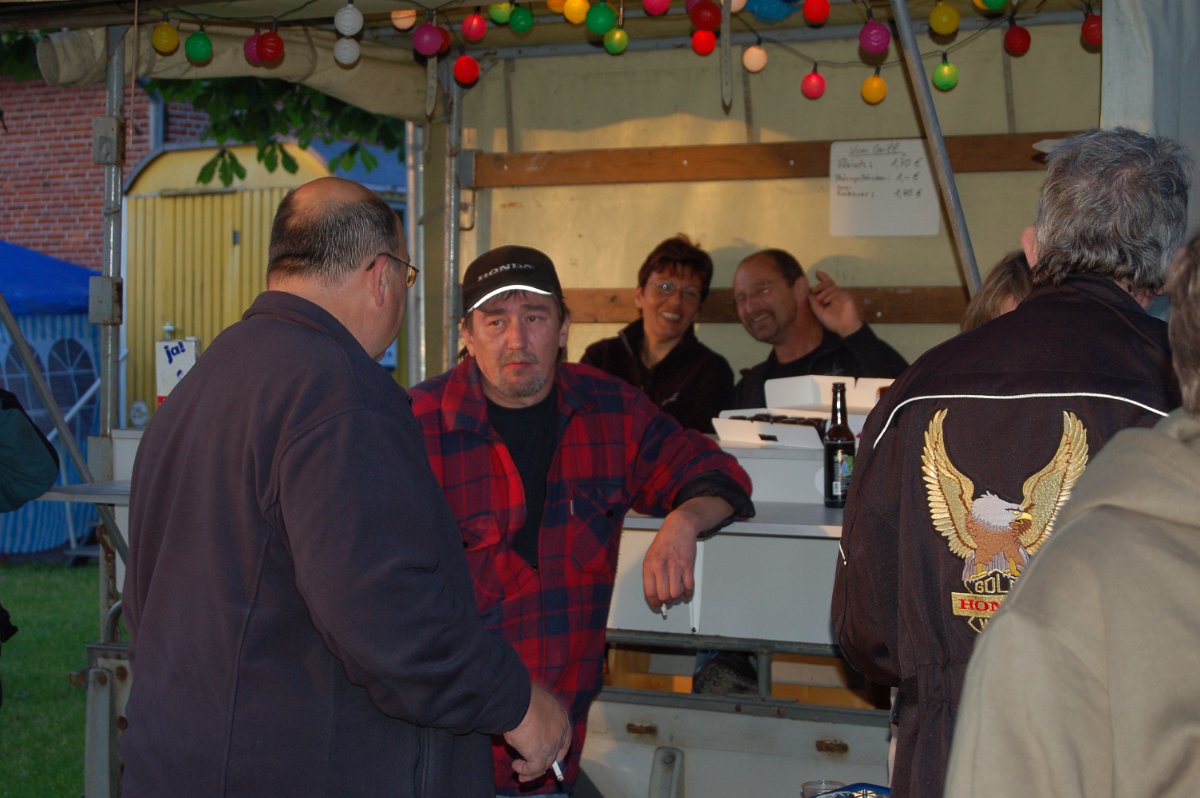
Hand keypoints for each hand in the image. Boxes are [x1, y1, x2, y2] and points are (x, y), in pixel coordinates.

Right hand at [503, 684, 570, 782]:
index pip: (565, 738)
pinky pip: (534, 768)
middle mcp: (560, 731)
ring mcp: (552, 744)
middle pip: (556, 753)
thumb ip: (536, 716)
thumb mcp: (535, 704)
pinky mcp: (540, 754)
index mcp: (561, 716)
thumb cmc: (522, 697)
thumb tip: (528, 724)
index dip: (558, 750)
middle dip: (544, 763)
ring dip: (532, 771)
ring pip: (545, 764)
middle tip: (532, 768)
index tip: (551, 757)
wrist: (517, 701)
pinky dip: (525, 770)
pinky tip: (516, 766)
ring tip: (521, 773)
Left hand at [642, 496, 733, 610]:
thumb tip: (654, 594)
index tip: (657, 605)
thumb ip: (651, 574)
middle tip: (668, 599)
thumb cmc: (664, 542)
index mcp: (649, 565)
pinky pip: (689, 587)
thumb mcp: (650, 556)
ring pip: (676, 593)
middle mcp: (661, 566)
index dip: (654, 602)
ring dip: (677, 597)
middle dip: (666, 601)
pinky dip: (688, 593)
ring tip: (677, 593)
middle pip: (664, 595)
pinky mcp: (688, 566)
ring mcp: (675, 566)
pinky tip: (686, 590)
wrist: (679, 528)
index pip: (650, 591)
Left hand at [808, 270, 863, 337]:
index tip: (817, 273)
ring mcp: (841, 295)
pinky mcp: (846, 297)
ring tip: (821, 299)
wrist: (845, 329)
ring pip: (831, 286)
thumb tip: (808, 292)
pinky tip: (826, 300)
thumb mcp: (819, 312)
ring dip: (824, 291)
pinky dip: (830, 295)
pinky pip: (837, 292)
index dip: (823, 277)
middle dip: (820, 285)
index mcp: (829, 297)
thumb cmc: (833, 322)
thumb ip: (814, 302)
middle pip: (828, 283)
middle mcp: (835, 294)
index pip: (826, 285)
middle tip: (814, 289)